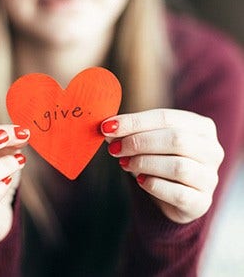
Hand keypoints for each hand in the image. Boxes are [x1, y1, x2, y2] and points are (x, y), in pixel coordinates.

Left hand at [101, 109, 223, 223]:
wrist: (171, 196)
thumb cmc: (159, 161)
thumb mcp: (145, 142)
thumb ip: (129, 133)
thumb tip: (108, 128)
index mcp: (200, 127)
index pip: (166, 118)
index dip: (134, 122)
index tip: (107, 127)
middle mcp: (212, 150)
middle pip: (176, 140)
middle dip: (139, 142)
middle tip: (115, 149)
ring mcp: (210, 178)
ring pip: (179, 167)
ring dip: (144, 163)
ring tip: (124, 164)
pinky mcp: (202, 202)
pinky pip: (179, 194)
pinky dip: (154, 185)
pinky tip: (141, 181)